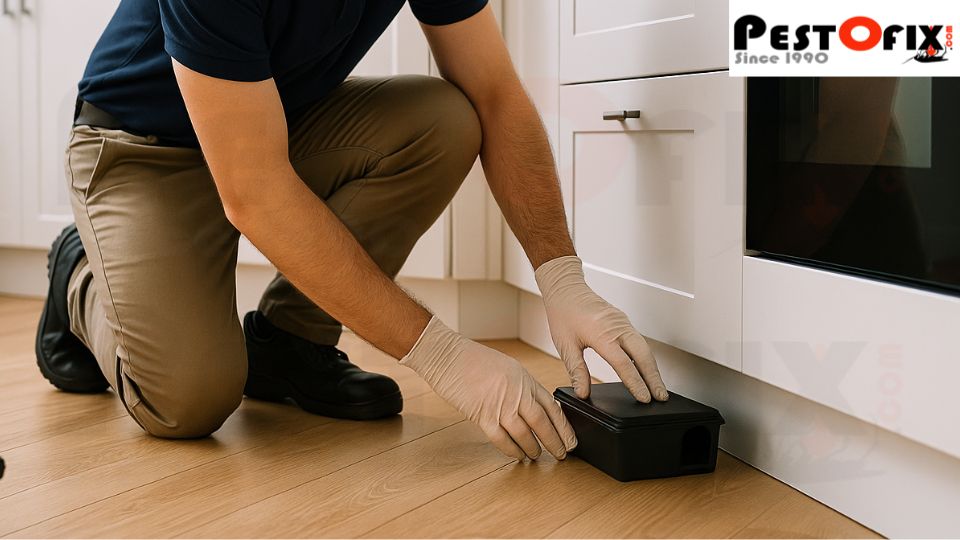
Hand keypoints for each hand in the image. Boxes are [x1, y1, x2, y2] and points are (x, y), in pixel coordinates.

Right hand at [401, 316, 577, 460]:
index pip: (551, 406)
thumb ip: (521, 386)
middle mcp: (516, 392)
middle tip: (562, 453)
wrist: (446, 356)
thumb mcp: (506, 367)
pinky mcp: (482, 416)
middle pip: (542, 423)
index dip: (563, 426)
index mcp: (524, 378)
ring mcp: (500, 404)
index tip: (570, 438)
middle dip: (554, 441)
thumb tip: (533, 407)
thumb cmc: (471, 359)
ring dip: (533, 448)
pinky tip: (517, 455)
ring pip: (524, 434)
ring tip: (537, 455)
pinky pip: (502, 439)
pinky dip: (512, 450)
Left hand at [535, 255, 667, 402]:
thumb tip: (583, 392)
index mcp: (602, 334)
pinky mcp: (623, 322)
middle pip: (643, 355)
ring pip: (645, 348)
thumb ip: (576, 370)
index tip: (644, 398)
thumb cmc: (563, 313)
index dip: (635, 383)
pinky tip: (647, 369)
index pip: (624, 364)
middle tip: (661, 398)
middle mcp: (617, 327)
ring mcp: (622, 323)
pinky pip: (640, 341)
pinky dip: (646, 357)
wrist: (566, 289)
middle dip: (654, 378)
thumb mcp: (565, 345)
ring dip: (653, 368)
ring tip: (658, 388)